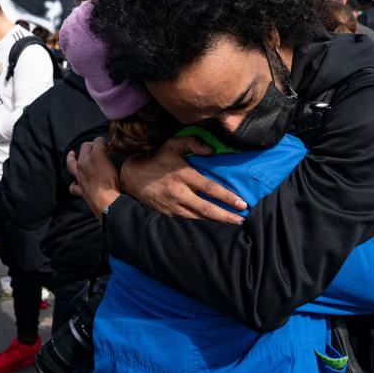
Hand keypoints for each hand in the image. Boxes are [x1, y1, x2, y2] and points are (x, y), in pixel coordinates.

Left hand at [66, 138, 121, 218]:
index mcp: (94, 156)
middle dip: (90, 145)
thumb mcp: (114, 164)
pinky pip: (73, 185)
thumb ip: (109, 155)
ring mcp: (80, 176)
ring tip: (71, 154)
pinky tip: (75, 182)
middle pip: (84, 148)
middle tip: (97, 148)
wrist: (106, 201)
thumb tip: (107, 150)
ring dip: (71, 158)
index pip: (97, 141)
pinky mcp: (80, 189)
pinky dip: (74, 183)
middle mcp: (84, 164)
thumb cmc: (112, 182)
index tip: (107, 144)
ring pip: (71, 163)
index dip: (103, 141)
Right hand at [120, 136, 246, 223]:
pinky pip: (187, 224)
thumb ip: (193, 142)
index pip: (210, 188)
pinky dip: (201, 227)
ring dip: (216, 224)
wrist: (131, 176)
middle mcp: (180, 193)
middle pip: (207, 209)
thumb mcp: (172, 144)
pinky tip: (213, 230)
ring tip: (232, 227)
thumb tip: (212, 150)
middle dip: (226, 217)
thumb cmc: (156, 158)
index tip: (242, 203)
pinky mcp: (167, 215)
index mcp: (184, 176)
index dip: (227, 197)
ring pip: (198, 220)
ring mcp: (173, 206)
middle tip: (242, 221)